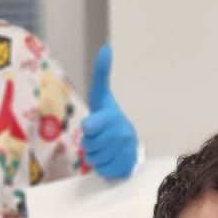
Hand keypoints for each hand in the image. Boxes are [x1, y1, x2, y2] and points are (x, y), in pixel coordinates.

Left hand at [80, 44, 138, 179]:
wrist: (130, 140)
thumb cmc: (110, 116)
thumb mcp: (102, 96)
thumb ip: (101, 74)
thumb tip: (106, 47)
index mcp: (111, 117)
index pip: (88, 128)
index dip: (87, 129)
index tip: (94, 125)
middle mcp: (120, 134)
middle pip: (88, 146)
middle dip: (90, 144)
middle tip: (99, 137)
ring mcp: (124, 151)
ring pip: (94, 160)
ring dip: (95, 156)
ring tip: (104, 147)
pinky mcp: (125, 166)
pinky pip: (103, 170)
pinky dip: (103, 166)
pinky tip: (110, 157)